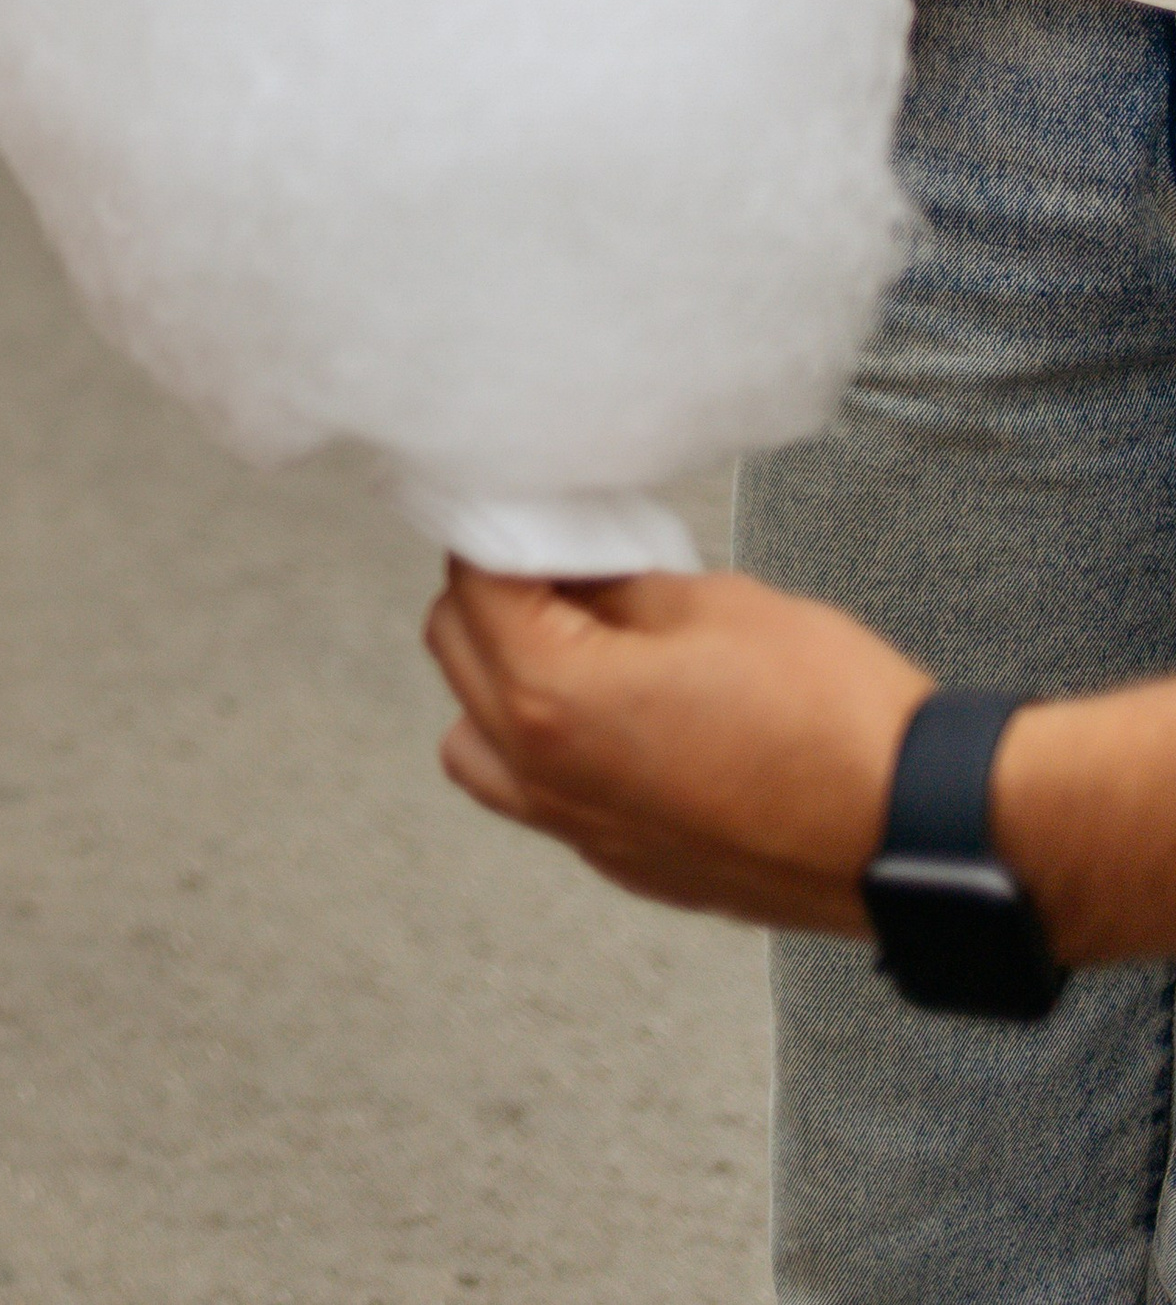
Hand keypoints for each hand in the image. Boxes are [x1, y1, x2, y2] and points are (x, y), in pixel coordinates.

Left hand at [423, 561, 930, 936]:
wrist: (922, 834)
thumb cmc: (833, 717)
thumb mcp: (713, 604)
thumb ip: (615, 583)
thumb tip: (572, 566)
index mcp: (551, 697)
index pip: (472, 587)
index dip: (505, 536)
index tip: (539, 516)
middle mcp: (543, 775)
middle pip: (457, 655)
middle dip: (495, 598)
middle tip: (565, 565)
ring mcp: (580, 831)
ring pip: (476, 740)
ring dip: (503, 682)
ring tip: (581, 644)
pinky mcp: (625, 864)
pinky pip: (541, 794)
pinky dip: (551, 746)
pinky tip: (622, 713)